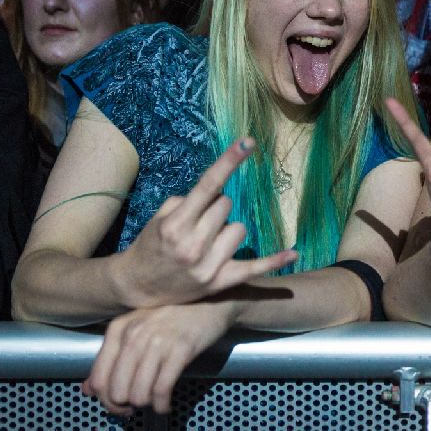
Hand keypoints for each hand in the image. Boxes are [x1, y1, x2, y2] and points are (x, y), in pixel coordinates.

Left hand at [82, 300, 234, 415]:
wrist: (211, 301)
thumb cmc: (173, 317)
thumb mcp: (138, 330)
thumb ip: (111, 358)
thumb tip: (88, 390)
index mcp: (119, 328)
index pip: (99, 378)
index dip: (107, 400)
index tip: (119, 403)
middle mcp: (135, 334)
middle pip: (117, 391)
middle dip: (125, 406)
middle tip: (137, 406)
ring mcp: (158, 341)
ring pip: (138, 393)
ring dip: (145, 405)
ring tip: (154, 400)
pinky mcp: (181, 349)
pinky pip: (162, 390)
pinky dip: (162, 405)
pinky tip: (165, 404)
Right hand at [112, 138, 297, 307]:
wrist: (137, 287)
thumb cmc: (150, 245)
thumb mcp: (159, 219)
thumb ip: (187, 202)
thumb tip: (218, 193)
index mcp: (176, 224)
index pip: (208, 186)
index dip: (229, 162)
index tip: (248, 142)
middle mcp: (193, 245)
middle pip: (226, 205)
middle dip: (215, 207)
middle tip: (199, 221)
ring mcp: (208, 265)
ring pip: (239, 229)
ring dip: (228, 229)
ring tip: (208, 241)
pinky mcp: (220, 282)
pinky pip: (253, 268)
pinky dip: (273, 261)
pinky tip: (293, 254)